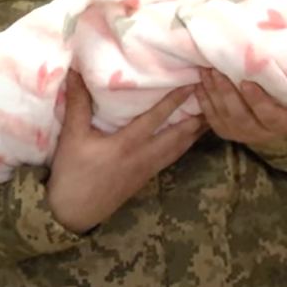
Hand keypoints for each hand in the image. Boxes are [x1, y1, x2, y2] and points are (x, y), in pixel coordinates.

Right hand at [46, 71, 207, 233]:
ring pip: (179, 148)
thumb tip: (74, 72)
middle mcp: (144, 156)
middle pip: (179, 135)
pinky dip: (185, 145)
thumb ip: (78, 104)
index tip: (192, 84)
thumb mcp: (72, 137)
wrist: (72, 214)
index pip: (157, 118)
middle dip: (198, 117)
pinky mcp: (146, 178)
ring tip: (211, 115)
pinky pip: (172, 158)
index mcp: (128, 144)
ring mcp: (148, 169)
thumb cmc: (71, 174)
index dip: (175, 100)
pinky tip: (190, 139)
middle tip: (214, 99)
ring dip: (195, 132)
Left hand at [195, 68, 286, 146]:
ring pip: (222, 113)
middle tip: (217, 70)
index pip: (267, 114)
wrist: (275, 123)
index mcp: (280, 124)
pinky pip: (209, 115)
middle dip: (226, 92)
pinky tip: (199, 81)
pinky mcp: (223, 130)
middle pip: (239, 114)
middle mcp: (257, 132)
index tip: (246, 81)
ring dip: (212, 92)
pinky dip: (203, 98)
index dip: (256, 100)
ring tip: (206, 69)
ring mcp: (238, 132)